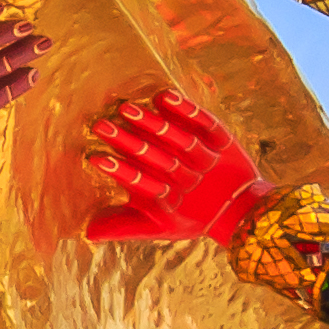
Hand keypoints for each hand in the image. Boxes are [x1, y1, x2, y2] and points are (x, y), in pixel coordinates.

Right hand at [84, 88, 269, 246]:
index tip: (95, 158)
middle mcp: (189, 177)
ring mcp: (208, 158)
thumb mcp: (158, 228)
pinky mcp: (223, 141)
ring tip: (127, 108)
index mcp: (170, 199)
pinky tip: (164, 96)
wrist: (241, 209)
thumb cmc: (189, 216)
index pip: (143, 185)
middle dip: (128, 142)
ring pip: (180, 140)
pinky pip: (206, 124)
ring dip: (154, 124)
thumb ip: (124, 228)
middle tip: (100, 125)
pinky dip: (187, 110)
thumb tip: (87, 233)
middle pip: (157, 158)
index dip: (121, 172)